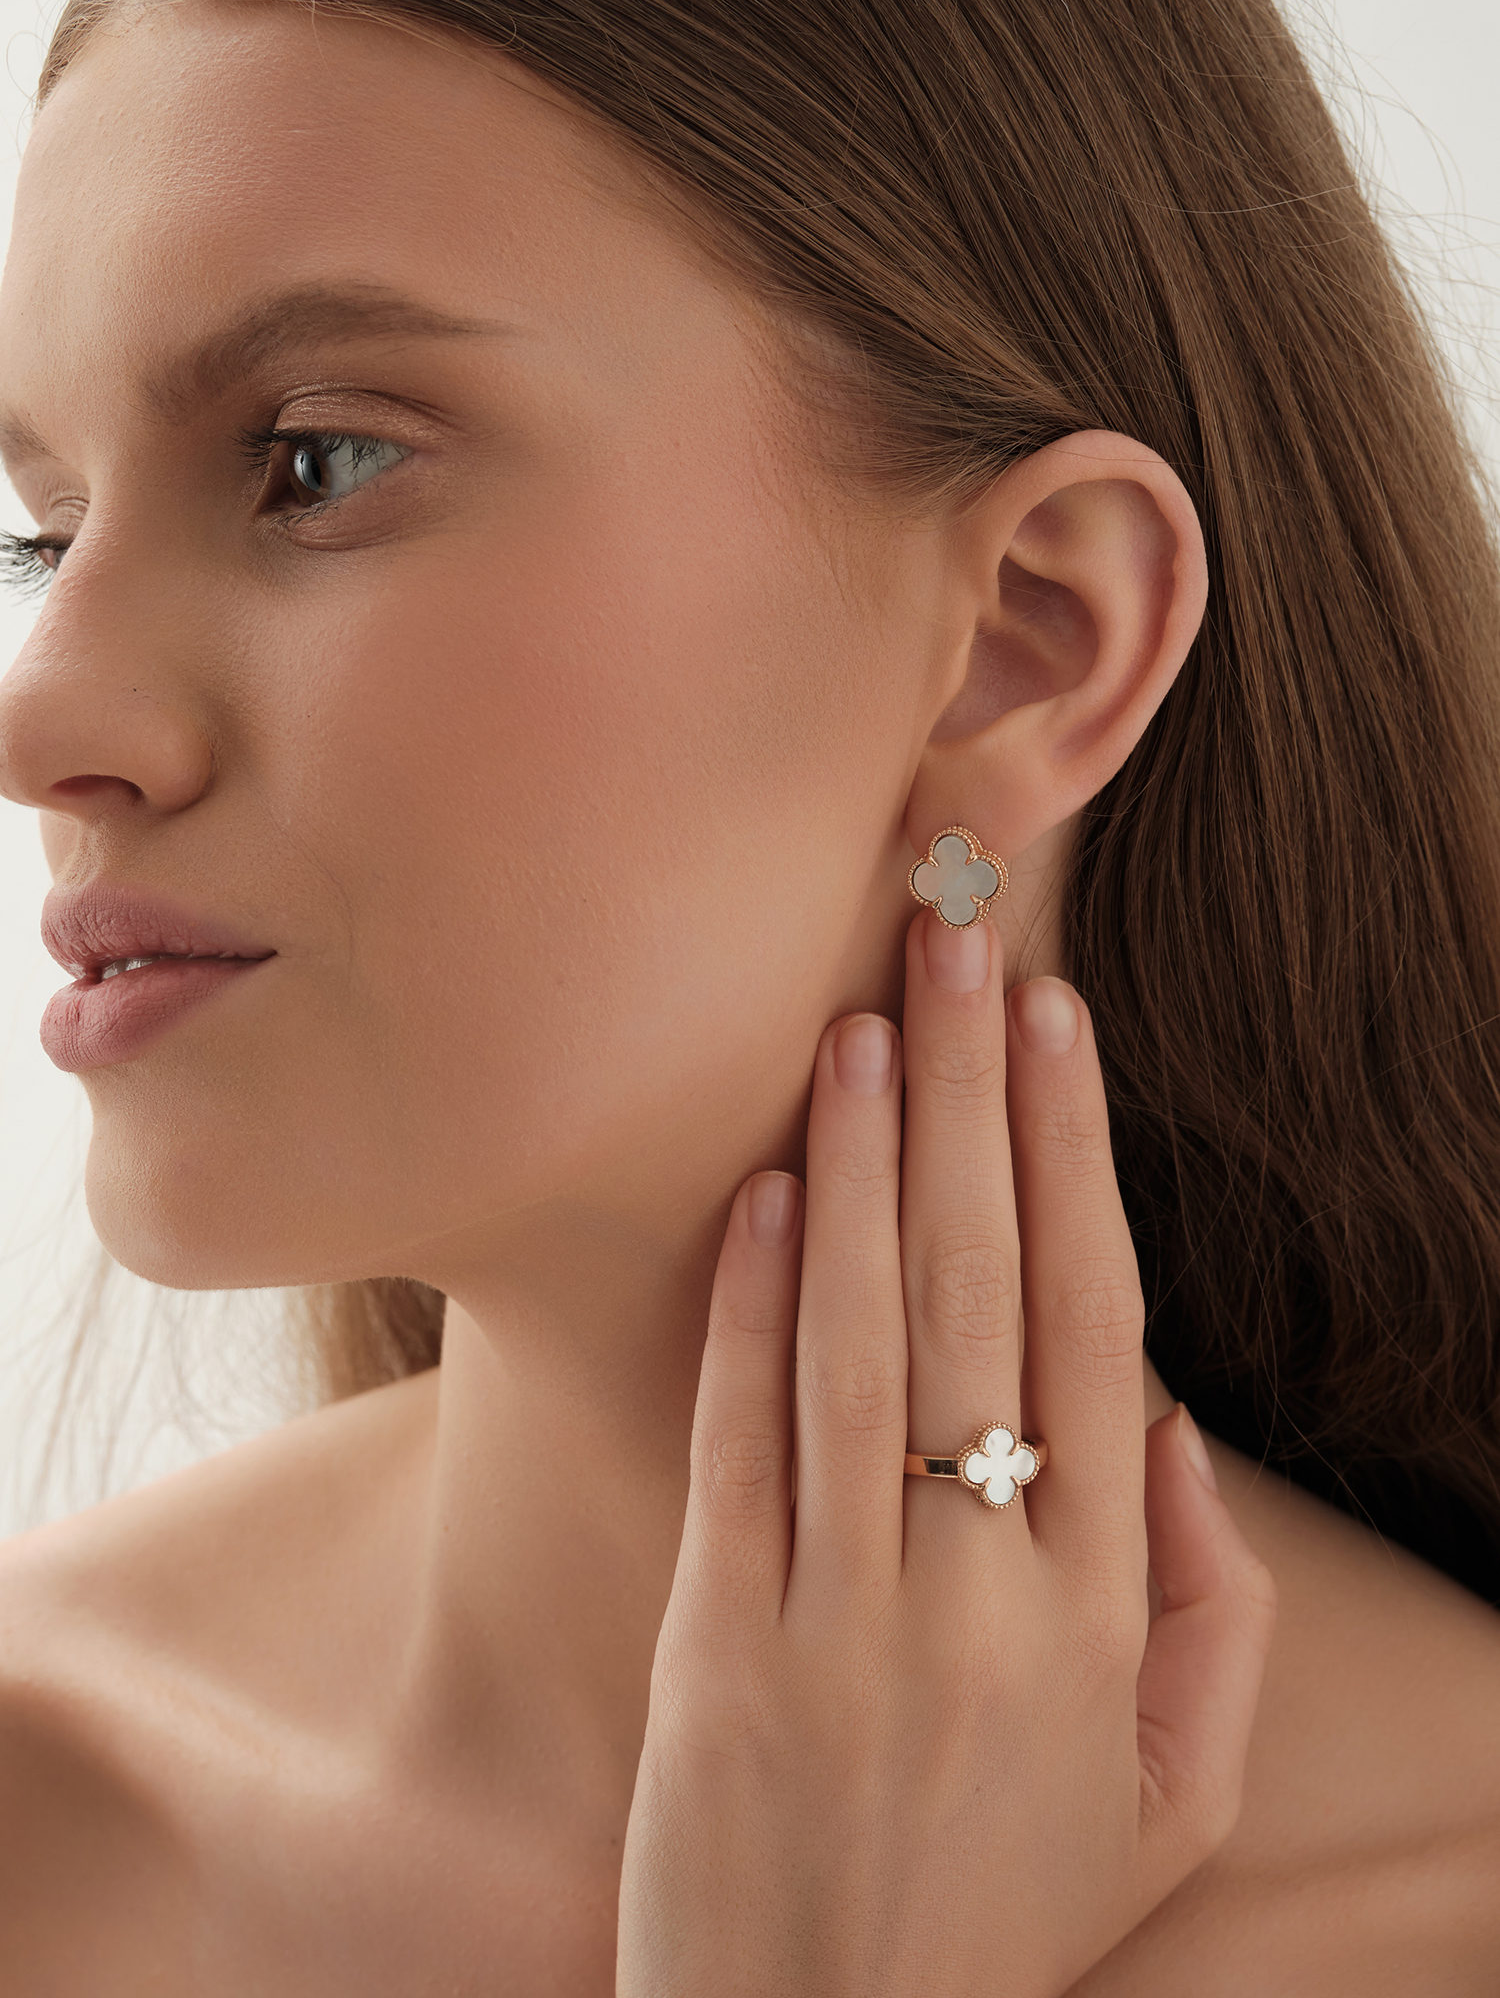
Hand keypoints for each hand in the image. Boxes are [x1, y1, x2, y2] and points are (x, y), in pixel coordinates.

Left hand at [616, 911, 1275, 1996]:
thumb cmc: (1004, 1914)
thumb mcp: (1174, 1800)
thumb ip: (1218, 1615)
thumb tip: (1178, 1430)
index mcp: (1107, 1607)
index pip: (1098, 1330)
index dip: (1074, 1162)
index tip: (1055, 1031)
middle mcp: (987, 1585)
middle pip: (985, 1293)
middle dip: (970, 1103)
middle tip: (954, 948)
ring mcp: (847, 1609)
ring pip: (864, 1339)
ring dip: (864, 1163)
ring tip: (861, 1020)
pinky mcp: (722, 1638)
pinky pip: (746, 1439)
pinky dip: (754, 1304)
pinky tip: (769, 1188)